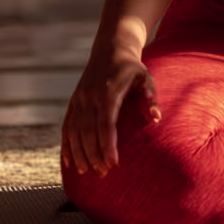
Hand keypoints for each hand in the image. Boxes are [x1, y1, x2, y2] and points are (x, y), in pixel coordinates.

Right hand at [61, 45, 160, 177]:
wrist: (110, 50)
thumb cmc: (132, 68)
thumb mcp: (146, 77)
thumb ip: (150, 96)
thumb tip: (156, 118)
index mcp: (108, 92)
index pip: (106, 124)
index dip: (108, 145)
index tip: (113, 163)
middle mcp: (90, 96)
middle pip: (88, 131)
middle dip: (94, 154)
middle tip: (103, 173)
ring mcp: (79, 99)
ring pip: (74, 131)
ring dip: (79, 153)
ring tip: (87, 172)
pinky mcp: (73, 101)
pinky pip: (66, 126)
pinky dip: (66, 145)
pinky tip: (70, 162)